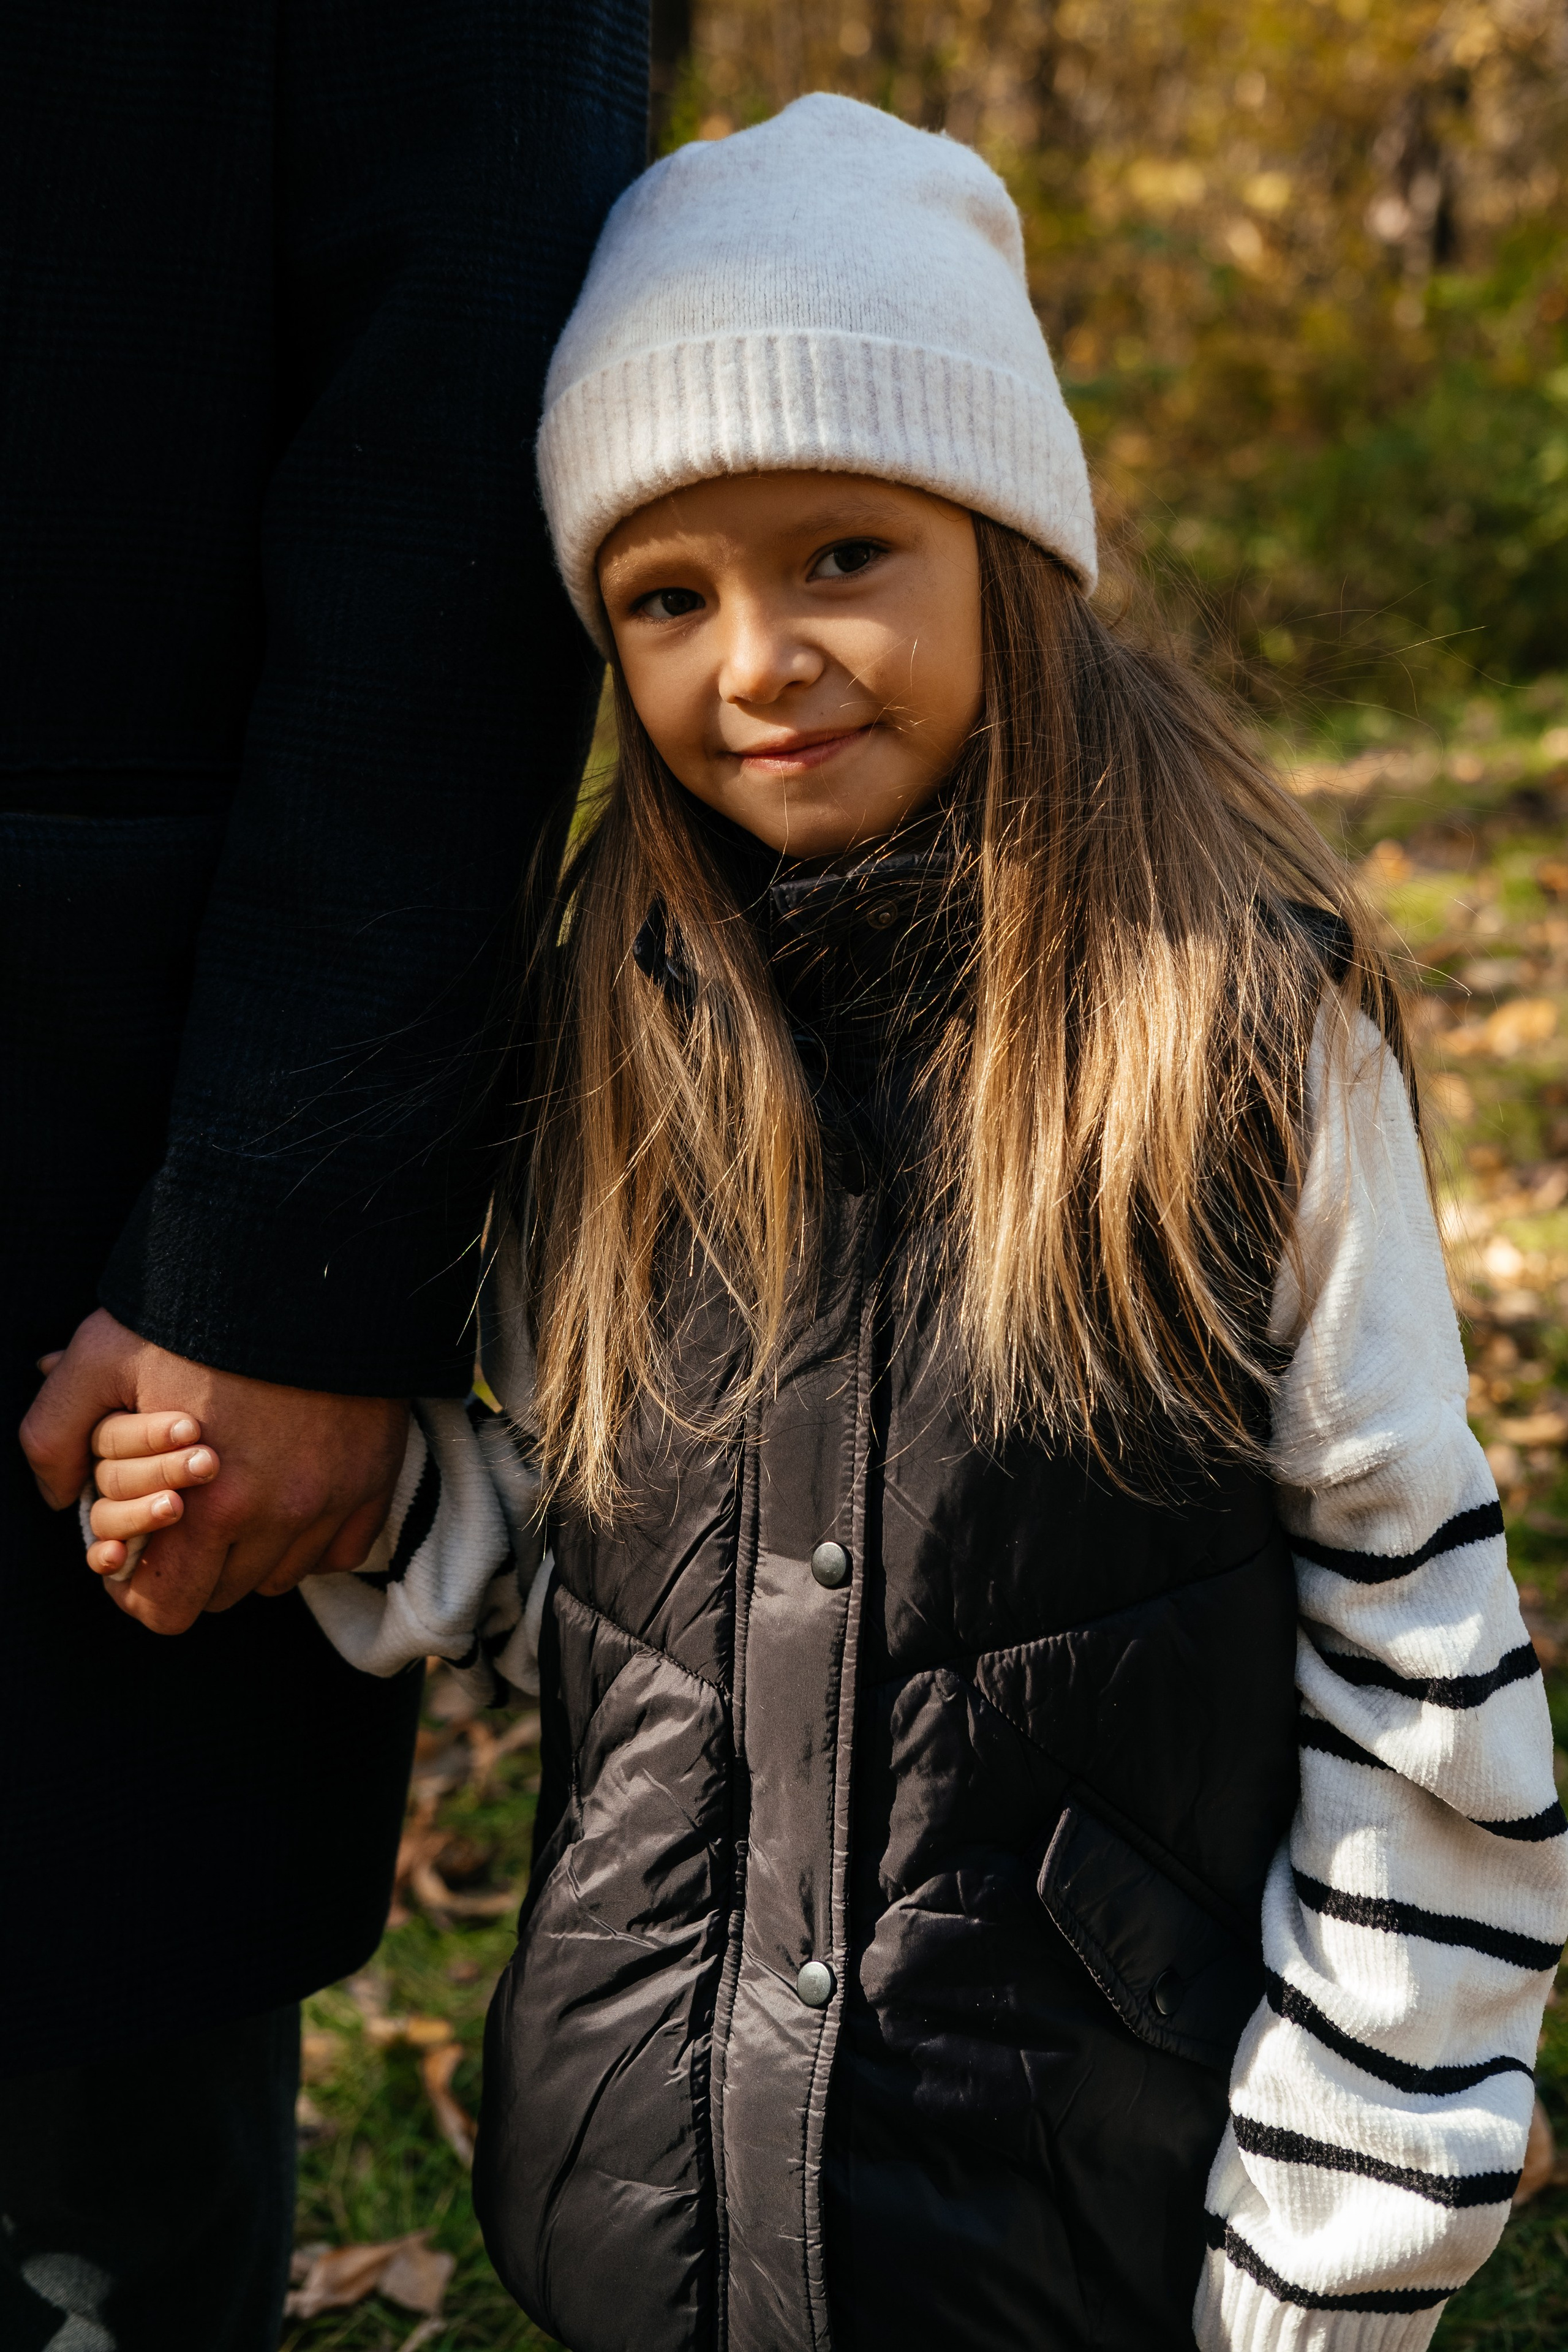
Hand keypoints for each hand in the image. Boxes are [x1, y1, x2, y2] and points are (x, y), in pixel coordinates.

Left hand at [21, 1309, 409, 1633]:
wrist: (309, 1265)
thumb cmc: (201, 1311)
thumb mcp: (101, 1356)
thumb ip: (55, 1433)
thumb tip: (55, 1495)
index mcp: (206, 1505)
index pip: (169, 1608)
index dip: (141, 1593)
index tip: (137, 1557)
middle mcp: (277, 1518)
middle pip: (222, 1595)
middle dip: (193, 1565)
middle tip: (182, 1511)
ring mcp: (333, 1501)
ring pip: (280, 1576)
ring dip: (252, 1552)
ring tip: (233, 1493)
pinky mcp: (375, 1480)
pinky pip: (339, 1551)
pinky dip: (311, 1536)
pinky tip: (289, 1491)